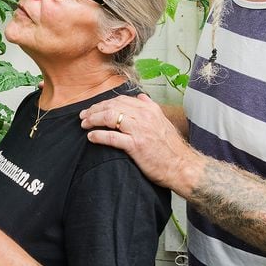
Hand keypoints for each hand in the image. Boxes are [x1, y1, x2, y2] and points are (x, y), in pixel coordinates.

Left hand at [79, 93, 196, 193]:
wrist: (182, 167)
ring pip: (110, 117)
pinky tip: (91, 137)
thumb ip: (151, 108)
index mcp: (150, 109)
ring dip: (93, 120)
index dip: (104, 103)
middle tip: (83, 116)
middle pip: (112, 106)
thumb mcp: (163, 122)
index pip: (120, 100)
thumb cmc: (171, 148)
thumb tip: (140, 97)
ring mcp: (140, 130)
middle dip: (95, 110)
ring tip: (84, 125)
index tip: (94, 109)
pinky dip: (98, 135)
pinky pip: (111, 137)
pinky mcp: (136, 145)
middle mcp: (144, 116)